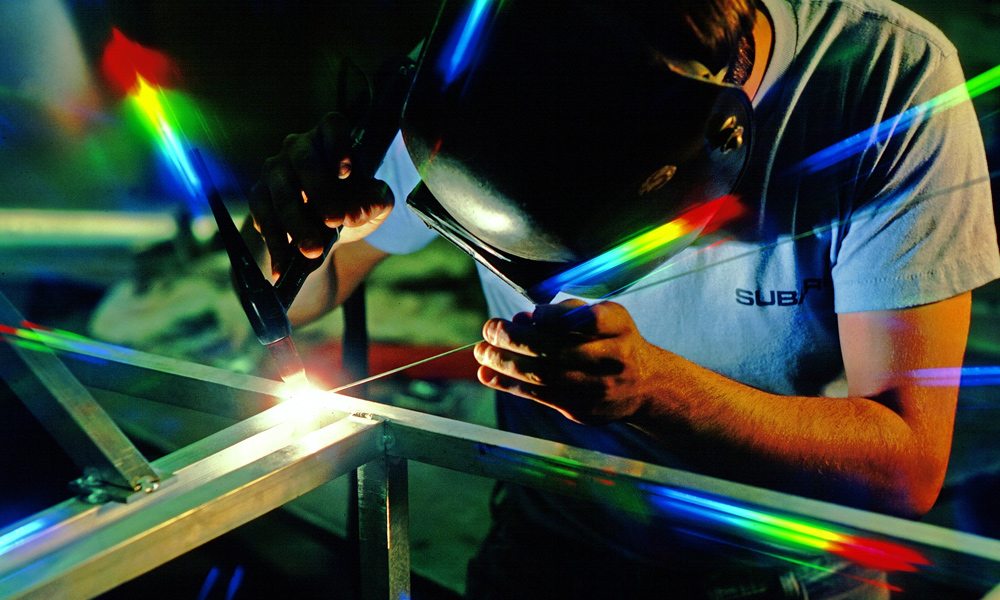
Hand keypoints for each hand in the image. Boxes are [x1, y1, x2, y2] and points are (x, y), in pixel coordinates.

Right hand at [248, 111, 393, 278]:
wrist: (323, 236)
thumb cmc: (351, 208)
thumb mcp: (372, 206)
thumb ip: (375, 202)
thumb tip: (359, 211)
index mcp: (331, 140)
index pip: (333, 126)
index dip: (339, 145)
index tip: (347, 173)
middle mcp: (299, 148)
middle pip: (305, 161)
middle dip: (321, 193)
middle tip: (335, 221)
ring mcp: (275, 171)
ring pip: (281, 192)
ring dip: (297, 224)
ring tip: (312, 251)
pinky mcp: (259, 197)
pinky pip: (263, 218)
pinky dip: (275, 244)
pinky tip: (283, 266)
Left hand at [474, 299, 663, 424]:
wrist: (645, 386)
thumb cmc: (614, 341)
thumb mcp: (603, 317)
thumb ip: (565, 313)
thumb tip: (521, 319)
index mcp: (619, 328)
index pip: (590, 320)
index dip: (556, 316)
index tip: (530, 314)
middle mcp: (613, 359)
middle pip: (559, 351)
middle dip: (517, 339)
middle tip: (490, 327)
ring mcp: (598, 389)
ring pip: (545, 377)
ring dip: (506, 364)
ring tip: (482, 352)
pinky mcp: (584, 410)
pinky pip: (541, 397)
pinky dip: (510, 384)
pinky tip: (488, 374)